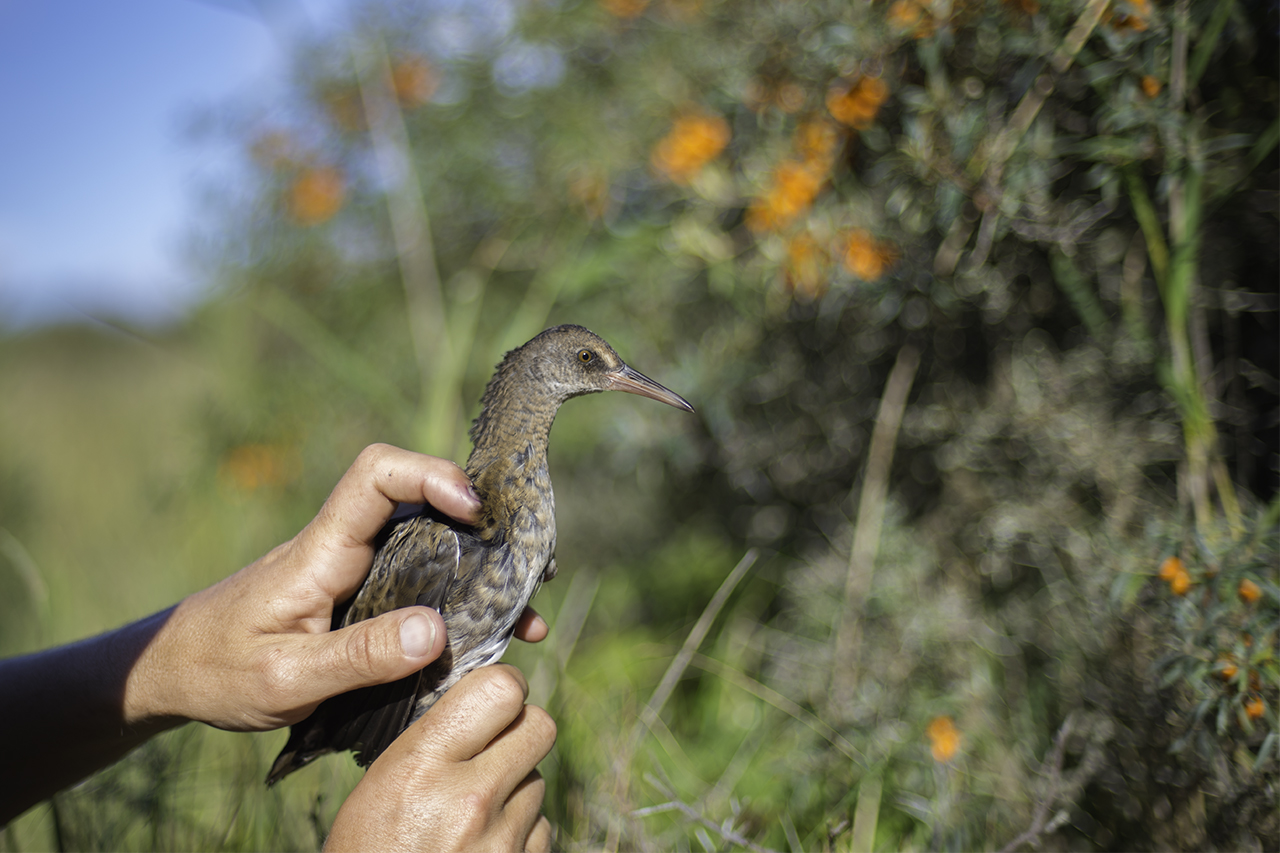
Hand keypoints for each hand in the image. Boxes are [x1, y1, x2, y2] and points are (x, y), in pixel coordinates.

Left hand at [122, 443, 546, 731]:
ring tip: (524, 612)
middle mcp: (345, 547)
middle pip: (422, 502)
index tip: (472, 510)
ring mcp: (356, 570)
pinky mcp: (361, 595)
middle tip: (530, 569)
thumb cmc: (219, 670)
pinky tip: (488, 632)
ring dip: (481, 568)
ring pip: (431, 544)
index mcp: (322, 551)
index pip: (377, 474)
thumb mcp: (286, 679)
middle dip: (482, 526)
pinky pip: (421, 581)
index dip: (430, 475)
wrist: (174, 672)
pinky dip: (460, 598)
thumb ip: (358, 657)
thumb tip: (436, 631)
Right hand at [326, 664, 555, 852]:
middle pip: (540, 726)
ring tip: (473, 809)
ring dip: (517, 784)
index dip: (502, 687)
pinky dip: (520, 829)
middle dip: (521, 728)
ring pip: (539, 778)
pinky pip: (540, 827)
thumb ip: (434, 736)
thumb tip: (485, 695)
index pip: (501, 689)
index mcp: (422, 765)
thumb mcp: (380, 784)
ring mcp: (500, 841)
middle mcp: (469, 799)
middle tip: (494, 743)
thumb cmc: (368, 852)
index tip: (492, 698)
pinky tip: (482, 843)